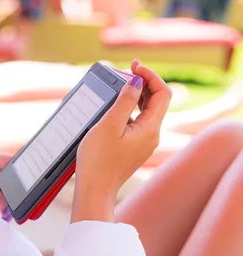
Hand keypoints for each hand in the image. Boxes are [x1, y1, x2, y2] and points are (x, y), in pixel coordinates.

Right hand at [72, 60, 171, 221]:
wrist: (94, 189)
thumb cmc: (98, 159)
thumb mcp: (109, 125)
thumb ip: (124, 101)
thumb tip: (137, 81)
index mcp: (150, 129)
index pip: (162, 94)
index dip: (151, 76)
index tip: (134, 66)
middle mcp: (152, 135)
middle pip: (157, 101)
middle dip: (144, 82)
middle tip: (127, 69)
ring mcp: (144, 141)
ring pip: (147, 110)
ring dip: (137, 94)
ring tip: (120, 83)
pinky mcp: (134, 146)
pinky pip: (138, 120)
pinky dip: (130, 107)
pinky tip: (115, 105)